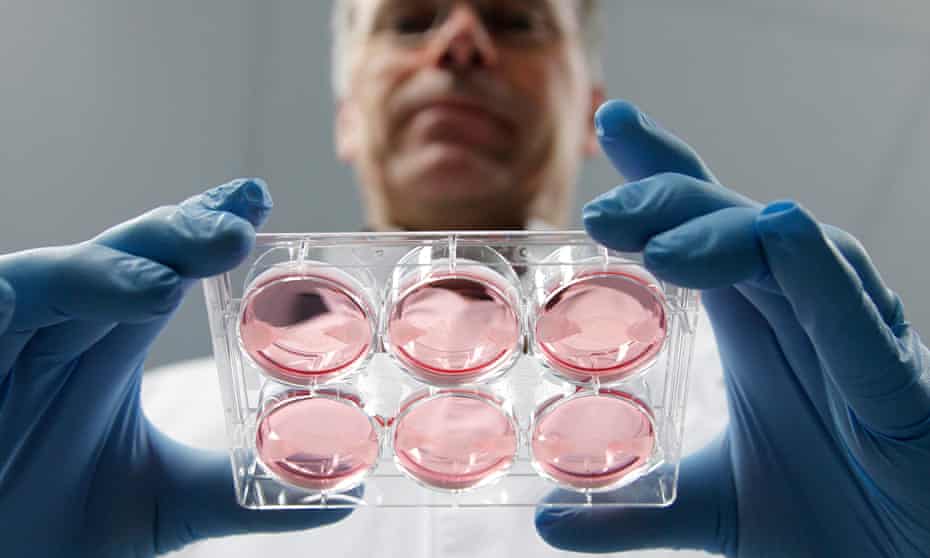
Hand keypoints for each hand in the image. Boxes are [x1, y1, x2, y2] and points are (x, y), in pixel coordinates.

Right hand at [0, 180, 352, 556]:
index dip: (204, 231)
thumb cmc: (48, 524)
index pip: (163, 270)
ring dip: (103, 274)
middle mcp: (58, 333)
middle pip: (120, 260)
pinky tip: (17, 302)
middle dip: (175, 237)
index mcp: (107, 346)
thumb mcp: (160, 505)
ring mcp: (3, 344)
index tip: (256, 202)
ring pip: (47, 281)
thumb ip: (239, 490)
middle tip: (235, 228)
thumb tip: (343, 493)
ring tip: (160, 286)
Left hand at [534, 101, 929, 556]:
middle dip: (669, 201)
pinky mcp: (894, 383)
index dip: (662, 169)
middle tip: (603, 214)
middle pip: (731, 221)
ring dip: (726, 231)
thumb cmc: (830, 519)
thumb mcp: (712, 507)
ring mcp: (847, 340)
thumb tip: (549, 518)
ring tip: (660, 243)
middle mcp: (796, 316)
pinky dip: (820, 270)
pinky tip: (782, 232)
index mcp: (754, 327)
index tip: (614, 123)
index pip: (701, 226)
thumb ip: (630, 510)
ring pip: (792, 249)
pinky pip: (858, 313)